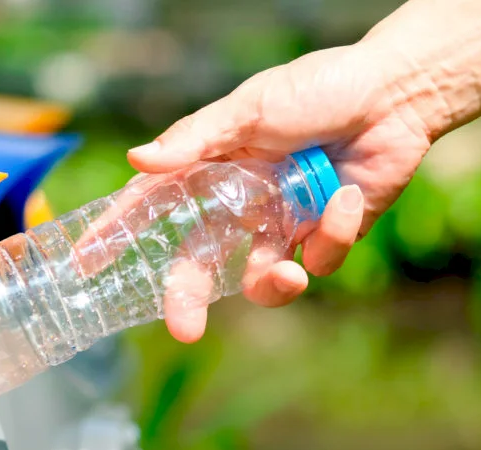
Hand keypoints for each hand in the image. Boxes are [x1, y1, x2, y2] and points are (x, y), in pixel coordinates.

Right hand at [127, 43, 434, 341]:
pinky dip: (332, 232)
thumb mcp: (251, 109)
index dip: (120, 232)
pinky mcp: (325, 236)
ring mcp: (283, 224)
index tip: (87, 262)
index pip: (156, 206)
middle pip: (200, 263)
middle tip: (185, 329)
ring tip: (290, 274)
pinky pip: (318, 260)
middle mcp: (242, 203)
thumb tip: (137, 162)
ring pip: (261, 280)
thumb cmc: (318, 89)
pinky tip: (346, 195)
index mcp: (215, 169)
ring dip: (274, 285)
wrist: (393, 96)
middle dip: (188, 299)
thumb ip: (197, 140)